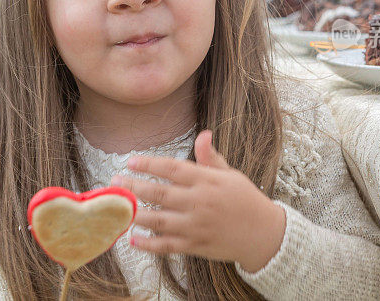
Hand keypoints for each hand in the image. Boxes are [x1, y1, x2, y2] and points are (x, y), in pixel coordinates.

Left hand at [110, 130, 285, 272]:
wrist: (264, 234)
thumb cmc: (245, 199)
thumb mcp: (230, 174)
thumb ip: (211, 157)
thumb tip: (203, 134)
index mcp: (207, 181)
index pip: (172, 169)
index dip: (149, 164)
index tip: (130, 160)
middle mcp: (200, 202)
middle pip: (160, 193)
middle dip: (134, 187)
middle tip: (115, 182)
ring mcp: (197, 226)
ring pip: (160, 220)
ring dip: (136, 214)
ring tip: (117, 208)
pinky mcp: (196, 246)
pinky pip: (167, 245)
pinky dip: (149, 244)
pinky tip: (133, 239)